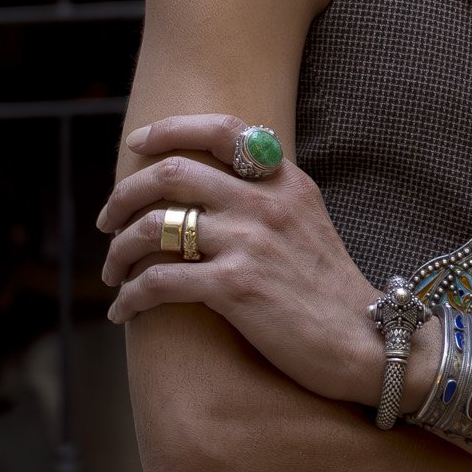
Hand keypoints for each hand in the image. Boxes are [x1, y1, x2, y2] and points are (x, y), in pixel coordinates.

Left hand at [97, 113, 384, 404]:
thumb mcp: (307, 223)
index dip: (170, 130)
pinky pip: (157, 281)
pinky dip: (129, 297)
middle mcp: (266, 202)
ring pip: (154, 226)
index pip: (222, 129)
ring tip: (112, 272)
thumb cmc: (327, 290)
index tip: (138, 143)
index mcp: (286, 181)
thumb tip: (204, 187)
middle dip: (124, 194)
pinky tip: (123, 312)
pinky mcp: (236, 287)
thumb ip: (265, 197)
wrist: (364, 342)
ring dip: (118, 250)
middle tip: (107, 219)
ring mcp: (251, 242)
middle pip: (172, 173)